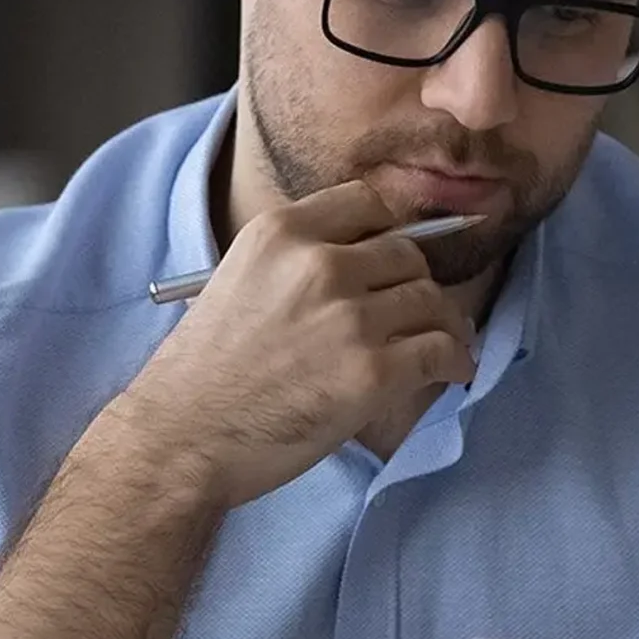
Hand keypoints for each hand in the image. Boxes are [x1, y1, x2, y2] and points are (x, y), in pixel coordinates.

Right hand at [121, 180, 477, 507]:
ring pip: (432, 300)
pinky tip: (451, 370)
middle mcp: (320, 263)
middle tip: (414, 313)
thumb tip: (364, 264)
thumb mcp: (237, 278)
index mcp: (281, 232)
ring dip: (443, 324)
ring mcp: (350, 316)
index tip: (390, 262)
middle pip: (407, 253)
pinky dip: (455, 360)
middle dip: (415, 284)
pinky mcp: (372, 370)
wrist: (183, 436)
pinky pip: (441, 350)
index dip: (387, 232)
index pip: (367, 202)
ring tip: (442, 344)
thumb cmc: (204, 371)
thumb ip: (295, 261)